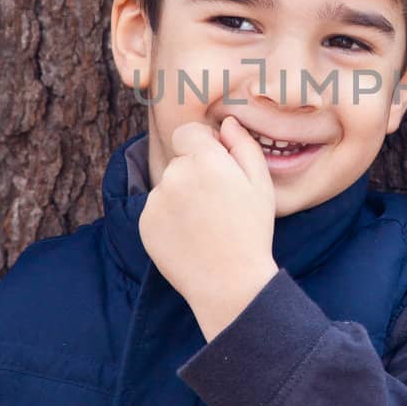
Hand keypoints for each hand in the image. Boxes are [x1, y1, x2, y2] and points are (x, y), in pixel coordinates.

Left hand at [138, 118, 278, 333]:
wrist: (229, 283)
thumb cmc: (252, 231)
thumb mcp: (261, 183)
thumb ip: (243, 145)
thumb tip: (227, 122)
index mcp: (205, 160)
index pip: (188, 132)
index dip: (203, 145)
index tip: (217, 165)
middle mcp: (175, 175)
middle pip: (180, 161)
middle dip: (195, 173)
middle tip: (219, 203)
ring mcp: (156, 201)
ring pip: (168, 186)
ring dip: (182, 197)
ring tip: (206, 224)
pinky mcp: (145, 224)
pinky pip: (156, 210)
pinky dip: (170, 219)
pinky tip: (191, 237)